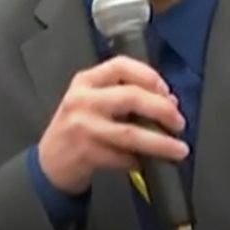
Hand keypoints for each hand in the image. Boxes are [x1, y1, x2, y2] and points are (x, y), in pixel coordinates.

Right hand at [37, 56, 187, 194]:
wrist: (49, 163)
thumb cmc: (77, 129)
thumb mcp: (91, 102)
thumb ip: (123, 96)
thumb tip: (168, 103)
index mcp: (85, 81)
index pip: (122, 66)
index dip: (149, 76)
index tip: (168, 92)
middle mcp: (82, 100)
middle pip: (131, 97)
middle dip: (162, 110)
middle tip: (179, 122)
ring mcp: (83, 127)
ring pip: (130, 133)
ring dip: (160, 142)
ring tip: (179, 149)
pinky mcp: (86, 153)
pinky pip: (122, 157)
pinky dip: (140, 160)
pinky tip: (147, 162)